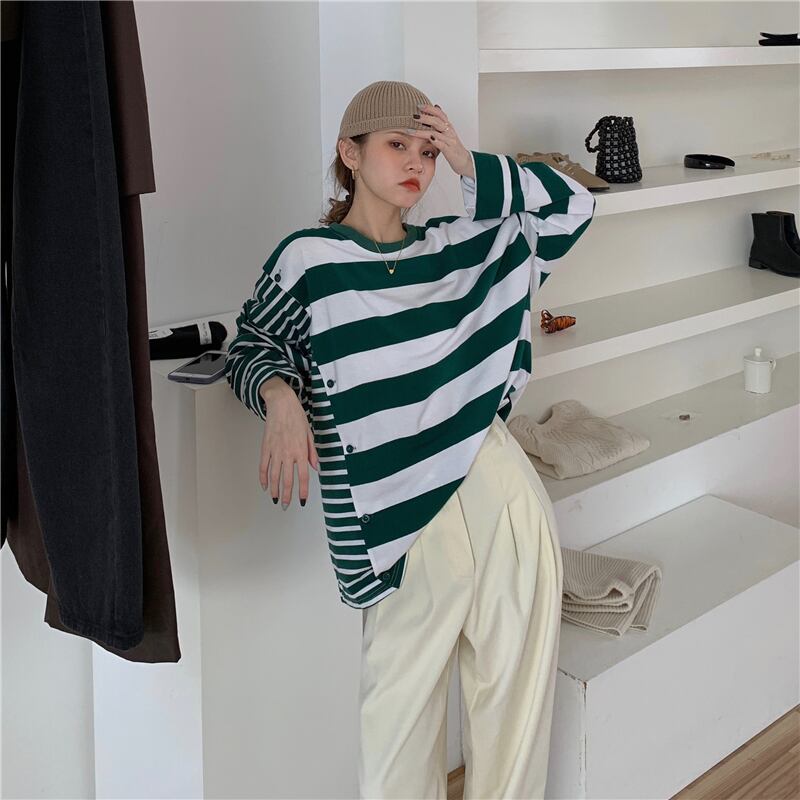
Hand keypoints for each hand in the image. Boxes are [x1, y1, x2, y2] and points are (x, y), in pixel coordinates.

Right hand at [258, 385, 318, 508]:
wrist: (281, 403)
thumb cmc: (296, 416)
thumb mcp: (309, 434)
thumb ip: (312, 453)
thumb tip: (316, 468)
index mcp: (300, 451)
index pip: (303, 476)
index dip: (302, 491)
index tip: (302, 500)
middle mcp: (287, 453)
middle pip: (286, 480)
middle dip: (286, 496)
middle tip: (285, 505)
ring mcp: (275, 451)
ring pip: (273, 476)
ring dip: (274, 490)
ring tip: (274, 499)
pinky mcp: (265, 447)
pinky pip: (263, 466)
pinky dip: (263, 478)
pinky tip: (264, 485)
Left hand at [407, 104, 473, 178]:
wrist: (464, 160)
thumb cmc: (453, 146)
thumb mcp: (447, 132)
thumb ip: (440, 121)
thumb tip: (436, 106)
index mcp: (448, 126)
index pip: (439, 113)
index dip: (429, 108)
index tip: (418, 105)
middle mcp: (449, 131)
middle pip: (437, 121)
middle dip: (424, 117)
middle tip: (413, 116)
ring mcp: (449, 140)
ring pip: (436, 132)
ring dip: (422, 131)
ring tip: (411, 130)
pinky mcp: (449, 150)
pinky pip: (441, 144)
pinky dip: (435, 141)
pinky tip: (428, 138)